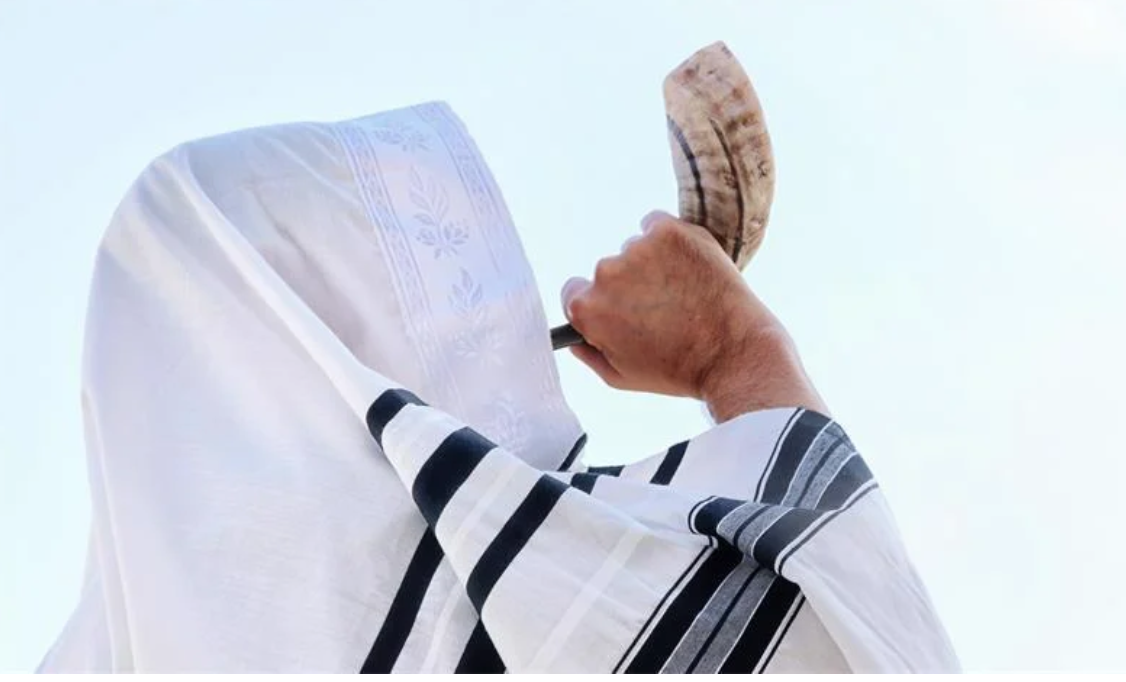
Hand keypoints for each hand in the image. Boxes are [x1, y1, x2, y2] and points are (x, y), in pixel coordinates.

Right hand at [561, 211, 827, 421]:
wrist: (734, 353)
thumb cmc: (678, 370)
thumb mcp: (621, 377)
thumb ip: (589, 354)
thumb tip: (575, 337)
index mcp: (588, 309)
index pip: (575, 291)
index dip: (600, 303)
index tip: (621, 309)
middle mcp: (606, 273)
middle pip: (608, 271)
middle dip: (629, 286)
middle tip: (662, 309)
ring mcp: (639, 249)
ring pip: (636, 250)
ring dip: (653, 265)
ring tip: (684, 294)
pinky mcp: (669, 231)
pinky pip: (657, 225)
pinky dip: (670, 241)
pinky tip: (689, 268)